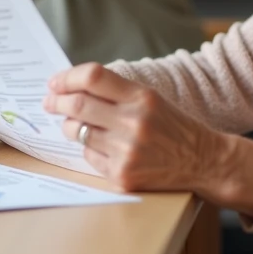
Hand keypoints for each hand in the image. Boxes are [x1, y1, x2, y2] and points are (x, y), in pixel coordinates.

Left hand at [43, 63, 252, 214]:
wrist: (203, 160)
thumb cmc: (172, 125)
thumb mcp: (150, 98)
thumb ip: (115, 90)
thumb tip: (71, 87)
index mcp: (141, 96)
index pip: (92, 77)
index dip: (67, 77)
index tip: (55, 82)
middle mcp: (134, 122)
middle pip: (78, 105)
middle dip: (56, 101)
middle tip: (49, 101)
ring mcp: (127, 151)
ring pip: (78, 132)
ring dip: (70, 126)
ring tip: (74, 123)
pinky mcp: (122, 176)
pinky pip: (89, 157)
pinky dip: (89, 149)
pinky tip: (101, 146)